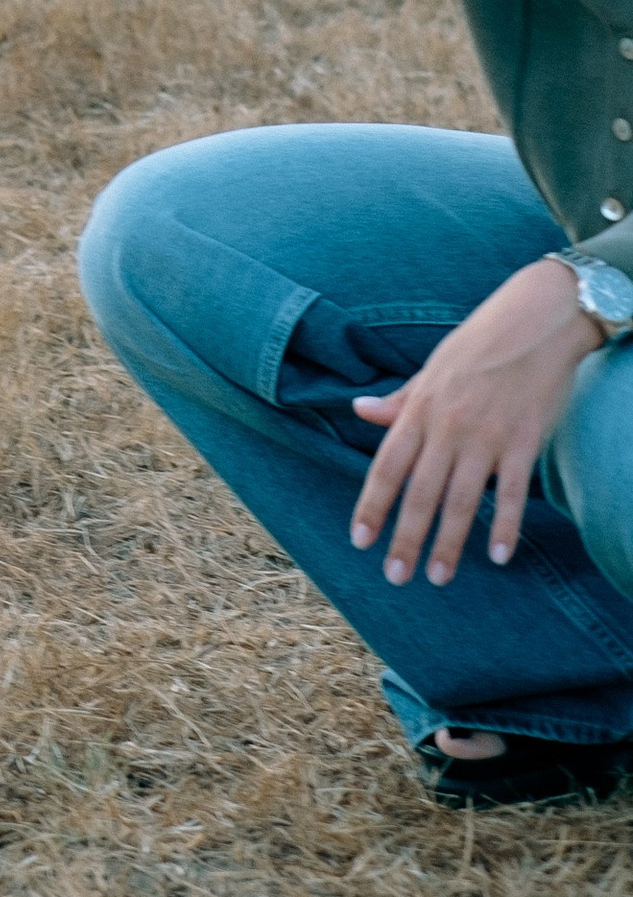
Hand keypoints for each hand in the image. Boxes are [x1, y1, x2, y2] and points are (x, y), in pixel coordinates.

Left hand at [349, 258, 602, 585]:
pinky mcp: (523, 440)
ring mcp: (486, 435)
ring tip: (437, 577)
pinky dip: (504, 526)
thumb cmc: (480, 343)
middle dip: (404, 538)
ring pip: (461, 500)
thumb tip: (360, 411)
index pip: (387, 467)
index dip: (372, 506)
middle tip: (395, 577)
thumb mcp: (432, 368)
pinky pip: (511, 492)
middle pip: (420, 493)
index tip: (360, 541)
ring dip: (449, 543)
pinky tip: (497, 555)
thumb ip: (400, 399)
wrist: (536, 319)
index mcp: (420, 408)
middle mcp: (448, 426)